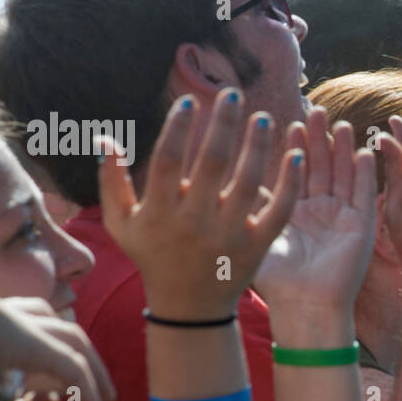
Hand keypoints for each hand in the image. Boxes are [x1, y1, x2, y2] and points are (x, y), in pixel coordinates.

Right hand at [97, 91, 301, 321]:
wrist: (190, 307)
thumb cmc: (153, 255)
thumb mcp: (122, 224)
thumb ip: (111, 182)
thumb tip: (105, 139)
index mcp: (160, 213)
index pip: (168, 162)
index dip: (178, 129)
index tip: (189, 101)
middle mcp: (195, 223)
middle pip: (212, 165)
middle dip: (223, 125)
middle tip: (233, 93)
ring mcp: (229, 235)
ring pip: (248, 182)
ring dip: (257, 146)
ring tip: (263, 117)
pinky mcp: (257, 246)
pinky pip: (278, 211)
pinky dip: (290, 184)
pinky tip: (296, 155)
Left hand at [254, 108, 376, 314]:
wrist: (303, 307)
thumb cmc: (277, 281)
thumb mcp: (259, 235)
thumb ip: (255, 205)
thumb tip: (235, 175)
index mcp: (296, 212)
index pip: (299, 171)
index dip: (298, 147)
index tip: (293, 122)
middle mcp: (321, 211)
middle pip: (323, 166)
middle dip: (321, 139)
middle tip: (317, 111)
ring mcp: (343, 218)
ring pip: (345, 175)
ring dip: (344, 150)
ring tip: (341, 124)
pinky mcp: (362, 228)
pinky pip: (366, 195)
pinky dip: (366, 173)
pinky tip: (364, 151)